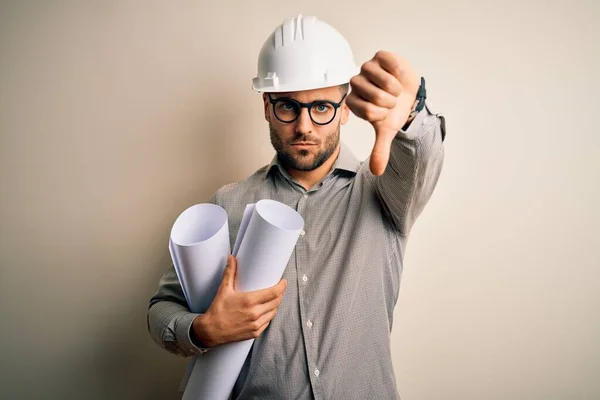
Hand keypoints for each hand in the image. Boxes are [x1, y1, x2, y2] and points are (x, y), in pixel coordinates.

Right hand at [191, 255, 286, 346]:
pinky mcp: (255, 333)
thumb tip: (231, 258)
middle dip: (279, 295)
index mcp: (249, 301)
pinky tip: (266, 312)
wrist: (211, 331)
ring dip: (275, 305)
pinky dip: (268, 316)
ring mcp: (256, 324)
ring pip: (273, 312)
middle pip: (276, 302)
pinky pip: (267, 322)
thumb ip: (230, 272)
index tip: (283, 282)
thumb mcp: (224, 289)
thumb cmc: (218, 309)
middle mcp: (255, 313)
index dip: (282, 286)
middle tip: (278, 289)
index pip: (273, 292)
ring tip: (273, 299)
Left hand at [347, 51, 419, 175]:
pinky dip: (398, 72)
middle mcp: (356, 83)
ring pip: (382, 80)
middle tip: (392, 101)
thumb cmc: (393, 111)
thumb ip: (380, 150)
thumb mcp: (387, 131)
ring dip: (395, 88)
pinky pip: (389, 64)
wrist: (408, 94)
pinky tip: (398, 76)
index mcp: (354, 101)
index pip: (368, 111)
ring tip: (396, 89)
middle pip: (374, 96)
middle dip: (390, 102)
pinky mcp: (380, 56)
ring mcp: (367, 68)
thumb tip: (376, 172)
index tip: (385, 112)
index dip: (383, 114)